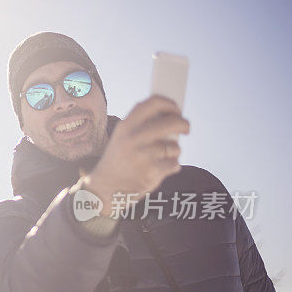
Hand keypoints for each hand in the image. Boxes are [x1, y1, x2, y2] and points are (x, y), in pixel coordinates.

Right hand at [85, 95, 189, 215]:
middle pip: (171, 122)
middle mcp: (133, 138)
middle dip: (183, 124)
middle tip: (186, 128)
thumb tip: (171, 116)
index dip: (169, 104)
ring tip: (160, 158)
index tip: (176, 109)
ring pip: (174, 147)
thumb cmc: (119, 160)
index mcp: (126, 126)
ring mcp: (143, 155)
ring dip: (173, 152)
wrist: (105, 189)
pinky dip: (171, 167)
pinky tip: (158, 170)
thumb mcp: (121, 137)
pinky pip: (174, 164)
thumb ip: (141, 125)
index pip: (154, 103)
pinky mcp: (151, 172)